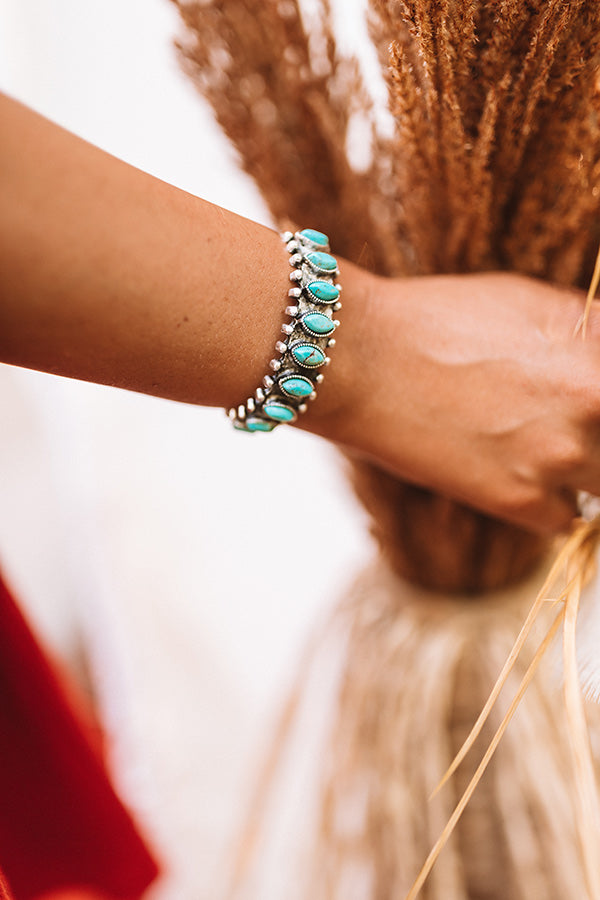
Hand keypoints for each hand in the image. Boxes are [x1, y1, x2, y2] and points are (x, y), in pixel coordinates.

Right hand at [307, 268, 599, 534]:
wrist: (364, 360)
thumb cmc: (443, 318)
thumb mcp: (535, 303)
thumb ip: (592, 335)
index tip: (593, 412)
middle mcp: (592, 414)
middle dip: (596, 436)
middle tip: (566, 425)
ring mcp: (556, 463)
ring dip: (584, 470)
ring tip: (541, 443)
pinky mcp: (517, 503)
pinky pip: (562, 517)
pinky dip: (549, 500)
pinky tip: (517, 470)